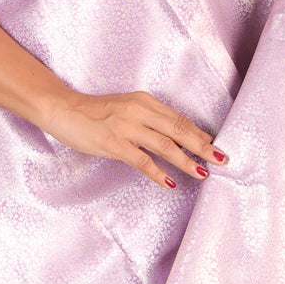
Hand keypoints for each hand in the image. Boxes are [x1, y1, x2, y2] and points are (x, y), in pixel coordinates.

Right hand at [39, 88, 227, 190]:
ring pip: (165, 145)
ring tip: (202, 173)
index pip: (179, 119)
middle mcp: (139, 111)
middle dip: (203, 146)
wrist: (63, 108)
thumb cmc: (94, 112)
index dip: (199, 133)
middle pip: (179, 130)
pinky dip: (158, 172)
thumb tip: (174, 138)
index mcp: (145, 101)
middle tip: (222, 159)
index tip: (215, 145)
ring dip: (186, 161)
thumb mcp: (126, 108)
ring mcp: (126, 127)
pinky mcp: (113, 143)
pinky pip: (141, 160)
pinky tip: (170, 182)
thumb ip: (149, 120)